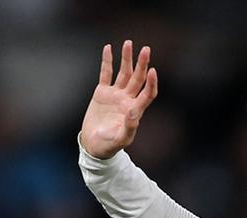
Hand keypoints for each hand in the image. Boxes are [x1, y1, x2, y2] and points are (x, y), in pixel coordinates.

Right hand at [80, 40, 158, 159]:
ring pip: (123, 73)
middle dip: (142, 64)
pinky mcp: (102, 92)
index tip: (152, 71)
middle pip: (137, 78)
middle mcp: (127, 99)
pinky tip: (108, 48)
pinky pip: (105, 73)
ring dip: (127, 59)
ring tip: (128, 43)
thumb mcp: (120, 139)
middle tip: (146, 49)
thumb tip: (134, 112)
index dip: (151, 83)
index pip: (147, 93)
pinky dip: (107, 61)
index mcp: (134, 110)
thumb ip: (129, 127)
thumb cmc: (109, 145)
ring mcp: (115, 94)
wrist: (94, 145)